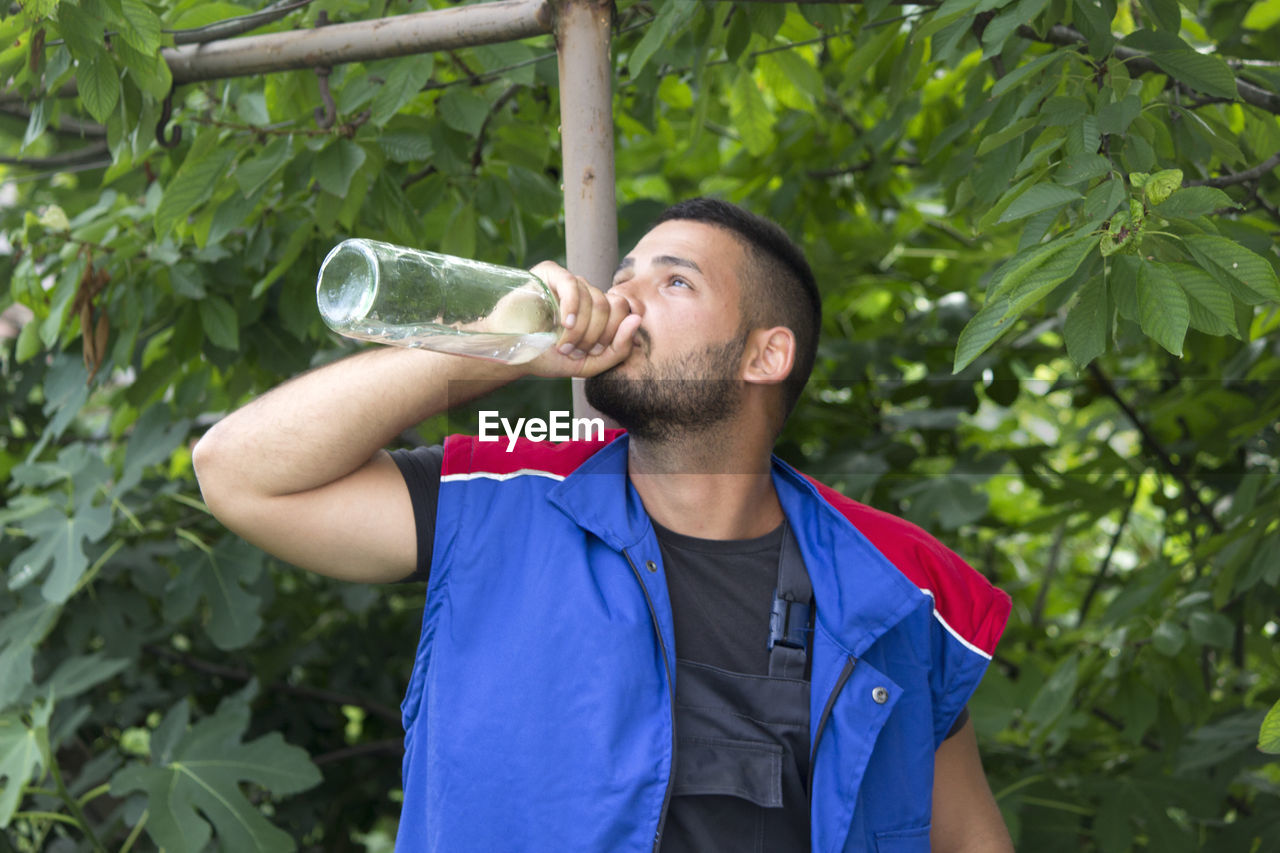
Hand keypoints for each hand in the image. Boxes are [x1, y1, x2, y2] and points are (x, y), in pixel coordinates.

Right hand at [526, 261, 641, 377]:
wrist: (511, 352)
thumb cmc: (548, 357)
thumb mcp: (588, 364)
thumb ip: (619, 350)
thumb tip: (637, 319)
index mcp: (600, 310)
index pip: (625, 310)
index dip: (612, 335)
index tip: (590, 353)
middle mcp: (588, 292)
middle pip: (611, 306)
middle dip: (594, 335)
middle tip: (572, 351)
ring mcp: (570, 281)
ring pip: (594, 298)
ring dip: (579, 329)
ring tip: (560, 344)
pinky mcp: (550, 273)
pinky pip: (572, 284)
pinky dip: (571, 307)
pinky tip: (562, 324)